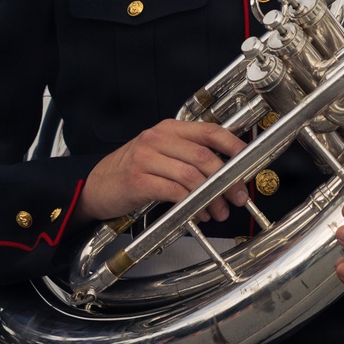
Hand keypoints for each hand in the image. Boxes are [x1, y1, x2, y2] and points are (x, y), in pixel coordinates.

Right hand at [79, 119, 247, 223]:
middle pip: (204, 156)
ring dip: (210, 197)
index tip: (248, 161)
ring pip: (191, 175)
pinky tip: (196, 214)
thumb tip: (226, 172)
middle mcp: (158, 138)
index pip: (209, 130)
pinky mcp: (138, 180)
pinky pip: (173, 191)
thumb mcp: (160, 154)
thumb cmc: (131, 171)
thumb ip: (188, 157)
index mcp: (169, 129)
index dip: (232, 144)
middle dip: (226, 179)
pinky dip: (190, 205)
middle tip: (236, 197)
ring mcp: (146, 158)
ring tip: (216, 212)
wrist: (95, 186)